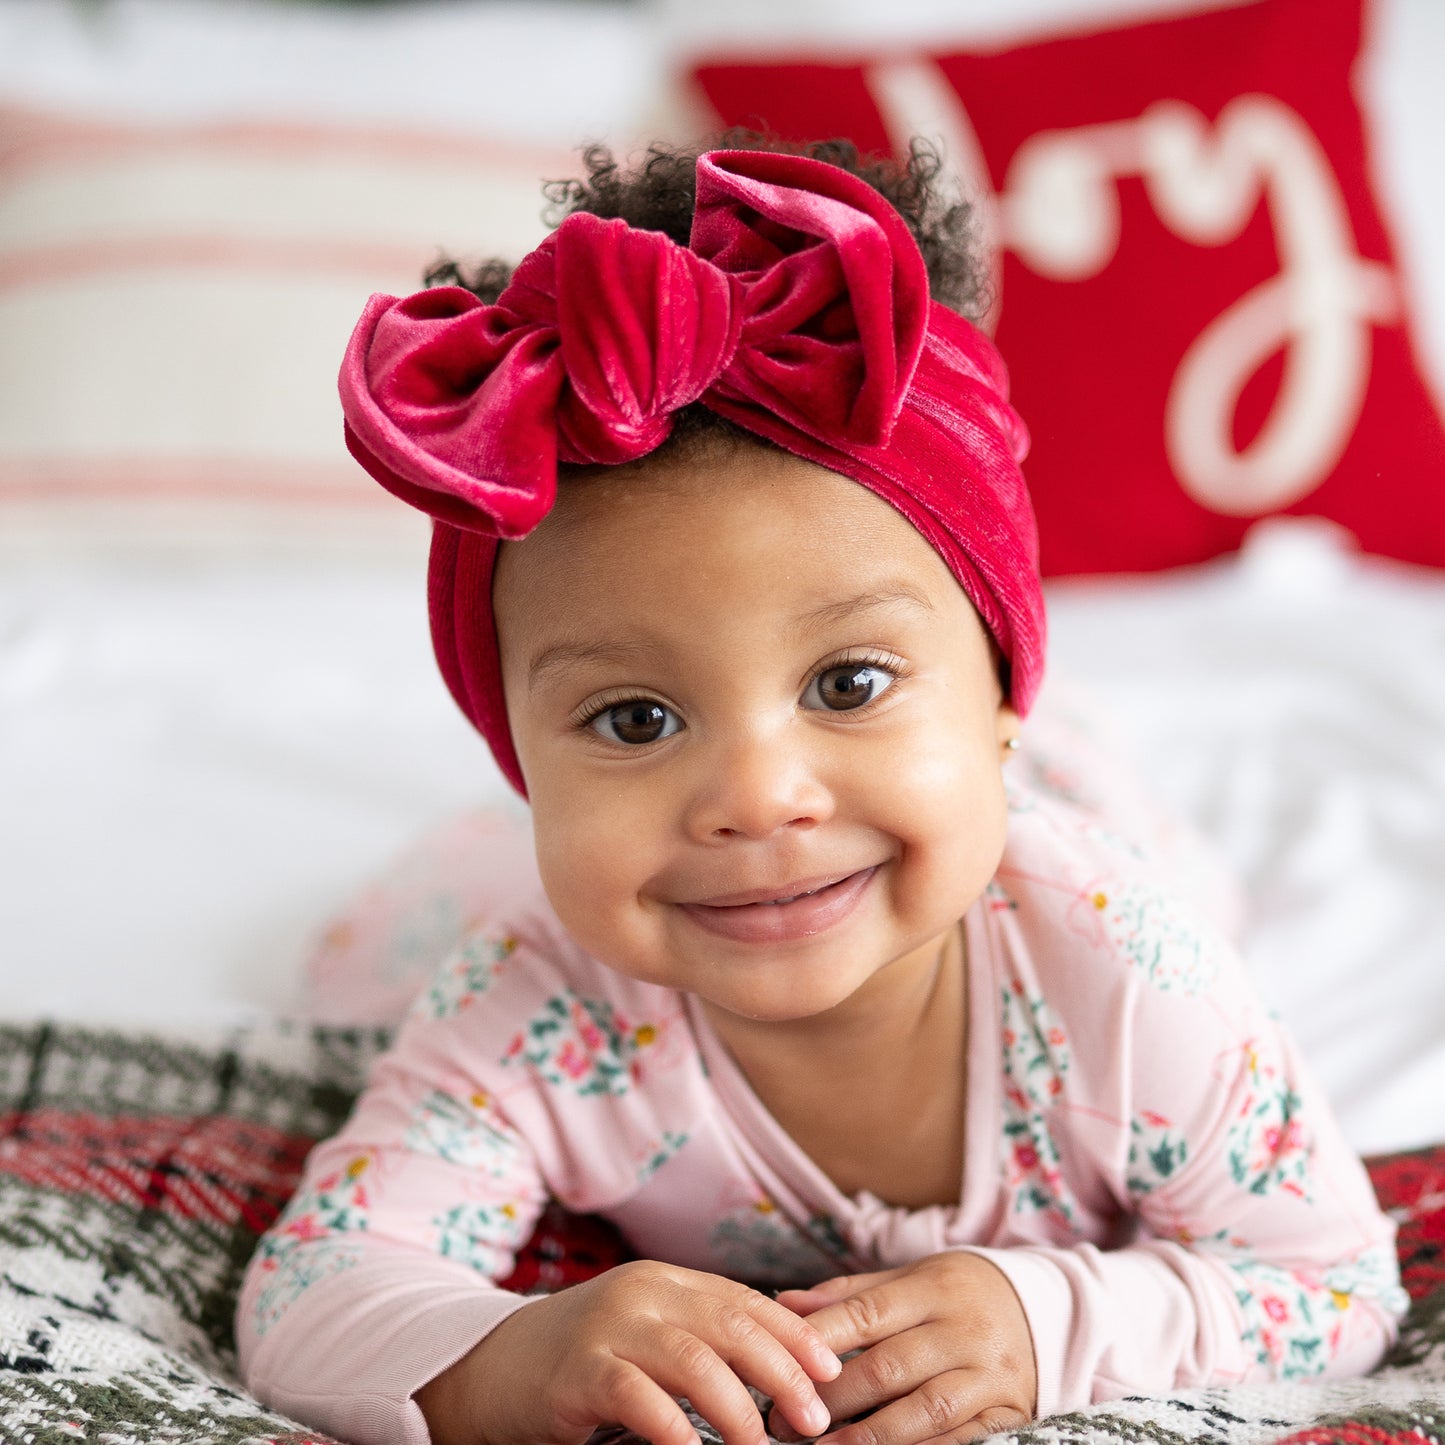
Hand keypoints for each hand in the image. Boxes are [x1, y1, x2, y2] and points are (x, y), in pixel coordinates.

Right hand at [415, 1259, 841, 1444]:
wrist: (485, 1369)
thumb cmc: (577, 1364)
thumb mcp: (642, 1337)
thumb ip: (695, 1340)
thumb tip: (776, 1370)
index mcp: (666, 1282)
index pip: (746, 1299)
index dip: (794, 1333)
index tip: (832, 1370)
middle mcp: (642, 1293)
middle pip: (732, 1323)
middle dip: (782, 1371)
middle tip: (815, 1417)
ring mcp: (609, 1327)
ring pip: (694, 1357)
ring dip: (738, 1406)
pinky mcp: (579, 1371)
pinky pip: (638, 1396)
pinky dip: (673, 1427)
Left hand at [771, 1251, 1036, 1444]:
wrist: (1048, 1308)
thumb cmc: (960, 1292)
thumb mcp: (912, 1277)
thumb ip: (850, 1294)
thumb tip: (784, 1303)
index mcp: (934, 1288)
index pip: (868, 1312)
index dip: (821, 1340)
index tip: (780, 1364)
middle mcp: (963, 1331)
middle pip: (889, 1367)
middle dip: (833, 1397)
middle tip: (786, 1420)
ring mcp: (989, 1376)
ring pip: (923, 1410)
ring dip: (870, 1436)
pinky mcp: (1010, 1414)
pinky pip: (960, 1441)